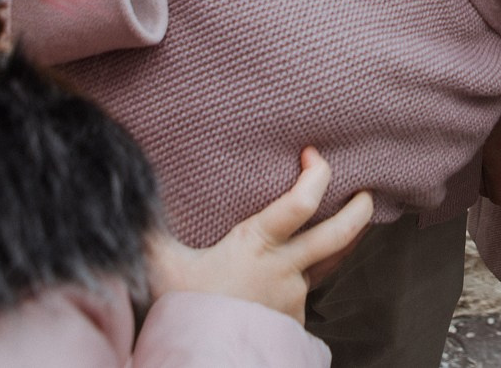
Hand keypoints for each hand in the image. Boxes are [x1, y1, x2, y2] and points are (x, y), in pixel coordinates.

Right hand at [147, 148, 372, 322]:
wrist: (202, 364)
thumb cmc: (184, 313)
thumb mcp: (163, 267)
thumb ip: (152, 231)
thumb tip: (133, 198)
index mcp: (259, 246)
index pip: (302, 202)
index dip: (318, 174)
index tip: (313, 155)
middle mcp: (286, 271)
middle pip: (340, 234)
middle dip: (359, 208)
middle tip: (367, 191)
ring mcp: (294, 300)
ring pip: (327, 266)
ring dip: (336, 246)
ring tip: (339, 228)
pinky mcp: (293, 324)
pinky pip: (304, 296)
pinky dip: (299, 282)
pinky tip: (283, 281)